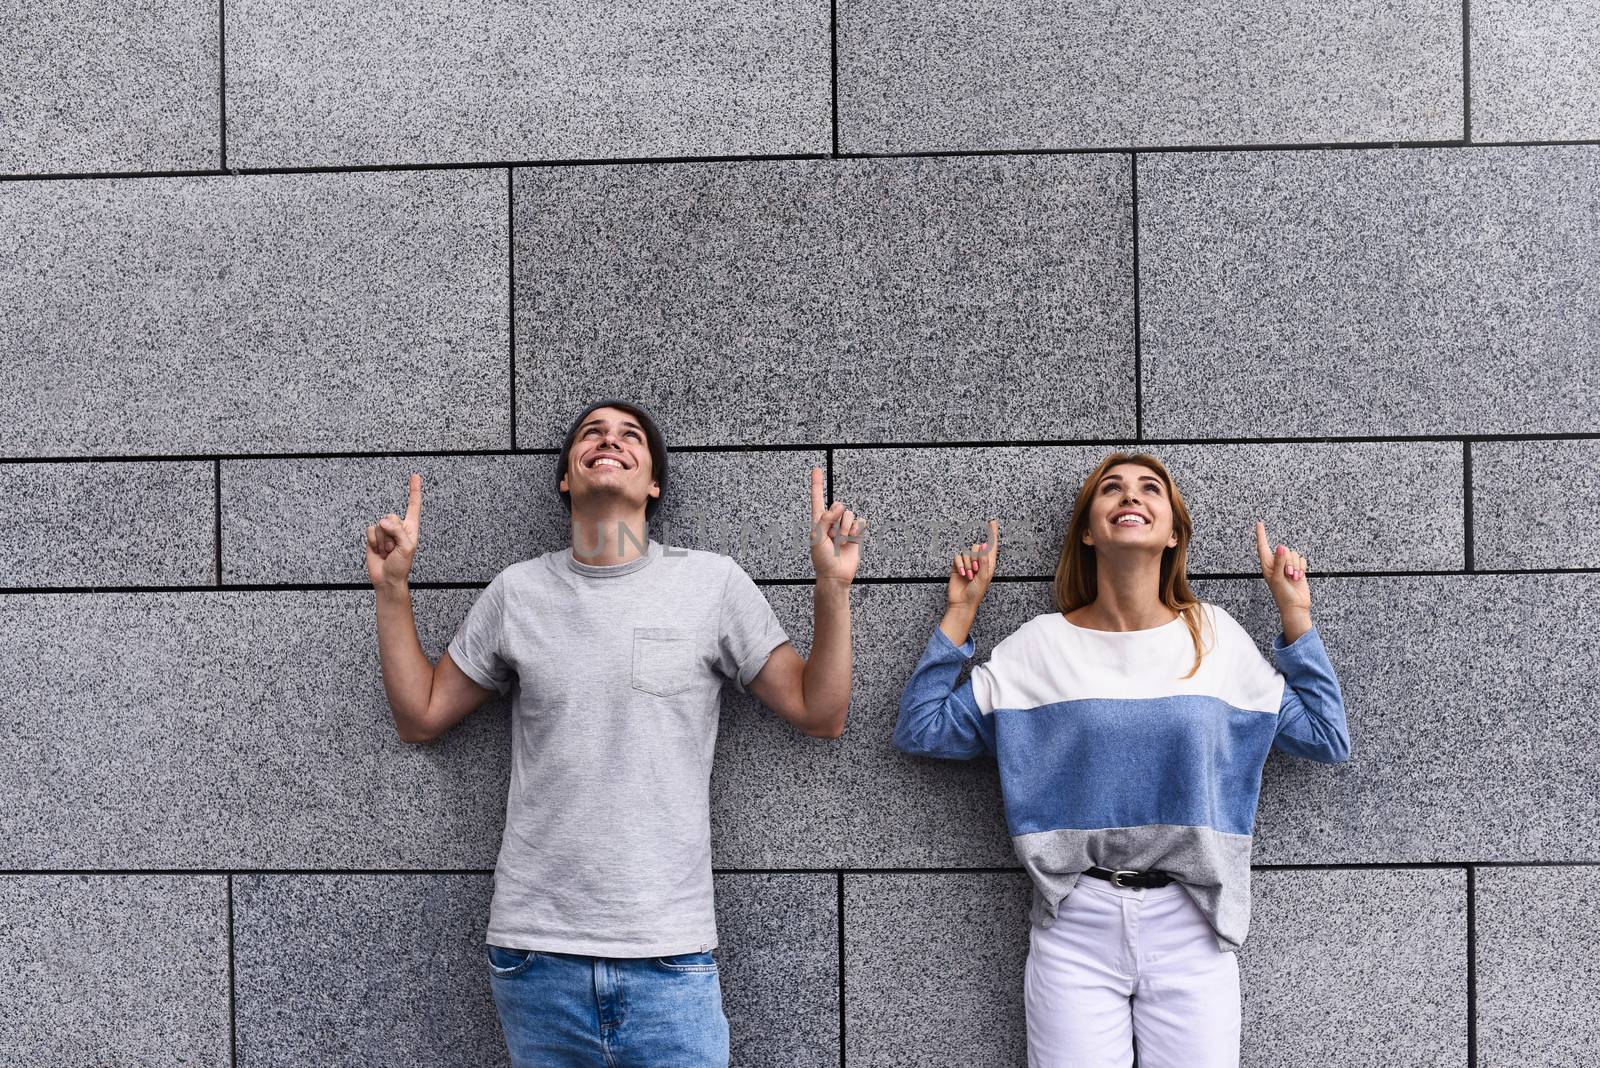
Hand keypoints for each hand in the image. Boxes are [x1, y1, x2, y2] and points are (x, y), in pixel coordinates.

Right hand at [367, 473, 422, 588]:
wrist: (387, 579)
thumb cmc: (401, 566)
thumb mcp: (406, 548)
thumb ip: (397, 532)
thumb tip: (383, 522)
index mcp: (411, 528)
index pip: (413, 505)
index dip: (414, 490)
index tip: (415, 476)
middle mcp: (398, 527)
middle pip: (391, 516)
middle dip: (391, 533)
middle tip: (393, 549)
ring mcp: (385, 532)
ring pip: (379, 525)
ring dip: (382, 541)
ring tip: (387, 552)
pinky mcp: (373, 537)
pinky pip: (370, 531)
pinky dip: (373, 542)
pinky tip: (378, 551)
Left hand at [809, 468, 863, 584]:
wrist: (835, 575)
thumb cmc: (822, 558)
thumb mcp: (817, 537)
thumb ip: (825, 519)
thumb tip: (839, 507)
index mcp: (818, 521)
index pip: (817, 499)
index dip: (816, 484)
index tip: (816, 469)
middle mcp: (831, 522)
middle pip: (838, 506)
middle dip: (837, 519)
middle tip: (832, 536)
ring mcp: (844, 527)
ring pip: (850, 514)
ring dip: (845, 528)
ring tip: (840, 541)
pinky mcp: (856, 533)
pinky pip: (860, 521)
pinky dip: (856, 529)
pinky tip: (851, 539)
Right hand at [948, 519, 999, 609]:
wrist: (962, 603)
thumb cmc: (976, 593)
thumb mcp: (984, 577)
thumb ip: (984, 561)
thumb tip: (984, 545)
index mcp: (989, 564)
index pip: (992, 546)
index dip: (992, 533)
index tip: (992, 522)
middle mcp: (978, 562)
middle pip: (976, 547)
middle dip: (975, 558)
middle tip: (976, 571)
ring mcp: (968, 563)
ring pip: (966, 552)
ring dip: (967, 564)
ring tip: (969, 576)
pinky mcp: (957, 566)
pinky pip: (957, 557)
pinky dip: (960, 565)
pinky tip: (962, 574)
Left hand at [1254, 520, 1310, 614]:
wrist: (1296, 606)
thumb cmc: (1282, 596)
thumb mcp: (1277, 579)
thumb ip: (1279, 562)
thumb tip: (1281, 547)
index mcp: (1267, 566)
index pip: (1262, 547)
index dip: (1261, 535)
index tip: (1259, 523)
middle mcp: (1276, 564)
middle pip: (1284, 551)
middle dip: (1288, 562)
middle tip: (1288, 575)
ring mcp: (1287, 566)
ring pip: (1294, 554)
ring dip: (1295, 567)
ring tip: (1293, 578)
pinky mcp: (1298, 568)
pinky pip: (1301, 559)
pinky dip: (1302, 568)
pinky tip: (1298, 577)